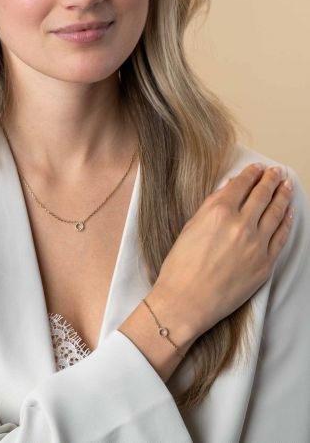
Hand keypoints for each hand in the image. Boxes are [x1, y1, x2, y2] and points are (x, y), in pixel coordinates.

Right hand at [153, 163, 293, 339]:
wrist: (186, 301)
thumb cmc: (181, 266)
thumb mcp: (190, 227)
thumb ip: (211, 205)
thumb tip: (228, 189)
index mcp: (218, 212)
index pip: (241, 185)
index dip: (251, 173)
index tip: (257, 168)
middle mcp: (240, 225)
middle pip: (262, 195)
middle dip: (270, 179)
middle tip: (276, 171)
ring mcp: (256, 245)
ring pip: (276, 212)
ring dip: (282, 195)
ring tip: (286, 186)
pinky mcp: (265, 264)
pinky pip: (280, 237)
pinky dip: (286, 222)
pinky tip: (288, 213)